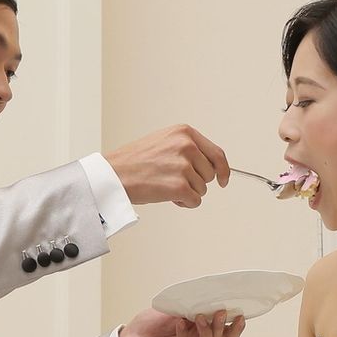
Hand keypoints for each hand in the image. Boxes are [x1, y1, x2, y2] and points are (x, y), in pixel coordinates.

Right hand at [105, 125, 229, 207]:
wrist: (113, 174)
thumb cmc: (133, 161)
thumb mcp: (164, 142)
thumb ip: (187, 148)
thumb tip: (208, 164)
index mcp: (184, 133)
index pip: (217, 154)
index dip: (223, 170)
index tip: (223, 179)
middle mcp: (187, 146)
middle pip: (210, 174)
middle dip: (196, 182)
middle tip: (174, 180)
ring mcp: (184, 166)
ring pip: (202, 189)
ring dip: (187, 192)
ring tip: (166, 186)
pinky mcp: (179, 186)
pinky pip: (195, 201)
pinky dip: (184, 203)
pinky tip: (168, 197)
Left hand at [118, 308, 245, 336]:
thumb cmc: (150, 323)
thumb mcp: (172, 307)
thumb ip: (189, 304)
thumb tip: (207, 294)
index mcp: (202, 329)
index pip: (225, 329)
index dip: (235, 324)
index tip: (240, 313)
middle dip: (223, 326)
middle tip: (221, 312)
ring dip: (207, 332)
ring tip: (199, 317)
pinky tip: (179, 323)